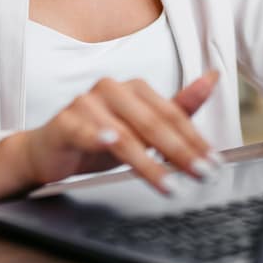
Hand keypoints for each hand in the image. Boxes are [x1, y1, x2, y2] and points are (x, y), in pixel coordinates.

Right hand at [22, 70, 221, 194]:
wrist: (48, 151)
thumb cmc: (98, 137)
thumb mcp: (142, 128)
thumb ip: (177, 108)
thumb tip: (213, 77)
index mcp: (134, 88)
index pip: (172, 115)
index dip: (195, 139)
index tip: (214, 163)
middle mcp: (112, 89)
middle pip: (153, 124)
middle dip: (180, 153)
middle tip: (201, 175)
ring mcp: (86, 103)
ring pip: (124, 134)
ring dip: (148, 162)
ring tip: (168, 184)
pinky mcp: (64, 122)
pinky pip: (82, 130)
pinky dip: (96, 136)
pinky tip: (108, 143)